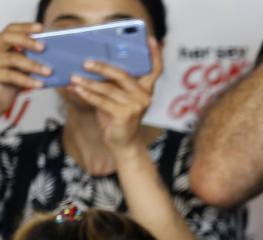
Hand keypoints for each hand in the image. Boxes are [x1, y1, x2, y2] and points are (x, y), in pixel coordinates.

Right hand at [0, 22, 47, 113]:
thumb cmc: (13, 83)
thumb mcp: (24, 69)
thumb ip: (35, 61)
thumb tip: (61, 59)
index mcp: (4, 45)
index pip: (12, 29)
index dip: (25, 26)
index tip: (41, 27)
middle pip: (8, 37)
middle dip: (27, 41)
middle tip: (43, 47)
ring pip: (12, 58)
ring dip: (32, 64)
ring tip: (49, 71)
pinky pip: (12, 76)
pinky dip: (27, 80)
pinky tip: (40, 84)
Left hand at [67, 37, 162, 153]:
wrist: (122, 144)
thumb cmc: (117, 118)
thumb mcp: (118, 98)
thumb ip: (113, 83)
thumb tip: (91, 66)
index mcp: (146, 89)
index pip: (156, 70)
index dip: (155, 54)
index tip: (150, 39)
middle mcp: (145, 96)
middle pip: (123, 75)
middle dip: (103, 66)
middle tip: (86, 62)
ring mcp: (136, 106)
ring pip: (108, 89)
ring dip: (88, 82)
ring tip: (74, 78)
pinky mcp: (125, 116)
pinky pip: (102, 101)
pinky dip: (88, 95)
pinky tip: (77, 89)